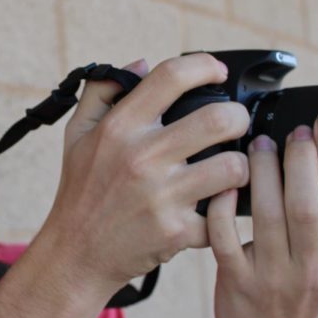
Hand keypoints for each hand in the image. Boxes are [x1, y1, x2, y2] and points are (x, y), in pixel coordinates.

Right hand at [38, 53, 249, 297]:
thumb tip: (141, 63)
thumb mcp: (77, 135)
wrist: (76, 254)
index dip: (205, 65)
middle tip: (235, 124)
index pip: (172, 76)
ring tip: (230, 169)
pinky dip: (227, 212)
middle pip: (219, 119)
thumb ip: (103, 92)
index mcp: (120, 127)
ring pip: (234, 167)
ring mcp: (162, 196)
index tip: (217, 73)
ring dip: (240, 167)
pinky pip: (224, 215)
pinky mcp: (177, 232)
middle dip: (238, 117)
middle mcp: (142, 157)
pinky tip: (218, 207)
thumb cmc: (80, 192)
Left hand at [206, 113, 317, 317]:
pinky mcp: (237, 282)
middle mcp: (313, 268)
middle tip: (290, 129)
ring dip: (263, 173)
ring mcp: (273, 277)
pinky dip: (223, 206)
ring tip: (258, 145)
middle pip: (308, 204)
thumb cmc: (295, 291)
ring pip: (269, 216)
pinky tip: (223, 183)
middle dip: (300, 159)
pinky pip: (226, 237)